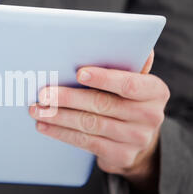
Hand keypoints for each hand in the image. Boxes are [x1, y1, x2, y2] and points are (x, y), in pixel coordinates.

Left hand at [29, 51, 169, 192]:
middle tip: (43, 94)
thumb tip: (122, 37)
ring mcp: (137, 139)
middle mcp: (151, 116)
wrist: (138, 140)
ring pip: (91, 125)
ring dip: (59, 117)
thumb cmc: (128, 101)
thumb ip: (125, 65)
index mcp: (155, 91)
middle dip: (69, 98)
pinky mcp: (121, 156)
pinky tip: (45, 126)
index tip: (79, 73)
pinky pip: (87, 143)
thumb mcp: (134, 82)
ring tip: (37, 109)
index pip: (130, 84)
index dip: (104, 78)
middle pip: (103, 105)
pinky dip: (62, 133)